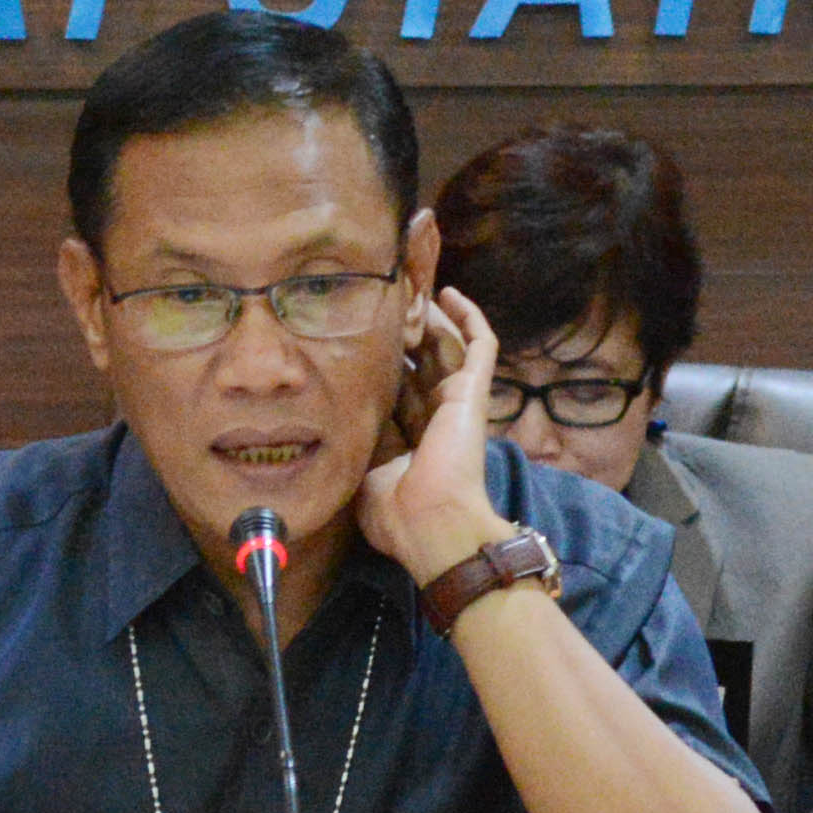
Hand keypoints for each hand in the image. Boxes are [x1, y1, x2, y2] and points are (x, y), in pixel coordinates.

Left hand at [354, 287, 503, 583]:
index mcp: (409, 439)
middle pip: (420, 361)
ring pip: (447, 345)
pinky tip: (451, 294)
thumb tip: (332, 435)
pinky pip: (480, 345)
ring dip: (430, 317)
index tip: (357, 337)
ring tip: (410, 287)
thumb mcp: (363, 478)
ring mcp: (457, 401)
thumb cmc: (397, 515)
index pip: (395, 390)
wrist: (432, 524)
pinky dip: (469, 318)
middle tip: (384, 301)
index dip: (380, 364)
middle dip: (404, 333)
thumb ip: (355, 452)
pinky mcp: (473, 390)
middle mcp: (434, 416)